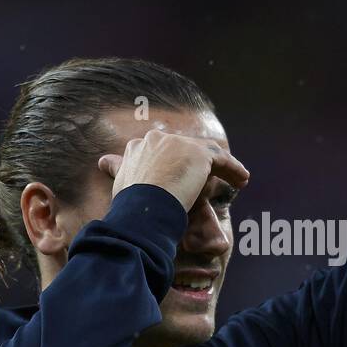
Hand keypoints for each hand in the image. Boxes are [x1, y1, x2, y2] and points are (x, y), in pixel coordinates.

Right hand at [98, 130, 249, 212]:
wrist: (143, 206)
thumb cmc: (130, 204)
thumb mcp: (120, 183)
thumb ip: (117, 169)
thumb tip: (103, 162)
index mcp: (139, 146)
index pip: (163, 150)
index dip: (174, 162)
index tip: (180, 174)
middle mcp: (158, 140)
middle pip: (186, 148)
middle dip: (198, 162)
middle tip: (210, 177)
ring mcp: (179, 145)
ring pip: (206, 152)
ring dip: (221, 165)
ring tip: (235, 179)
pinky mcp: (199, 154)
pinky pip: (222, 160)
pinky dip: (234, 170)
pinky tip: (243, 181)